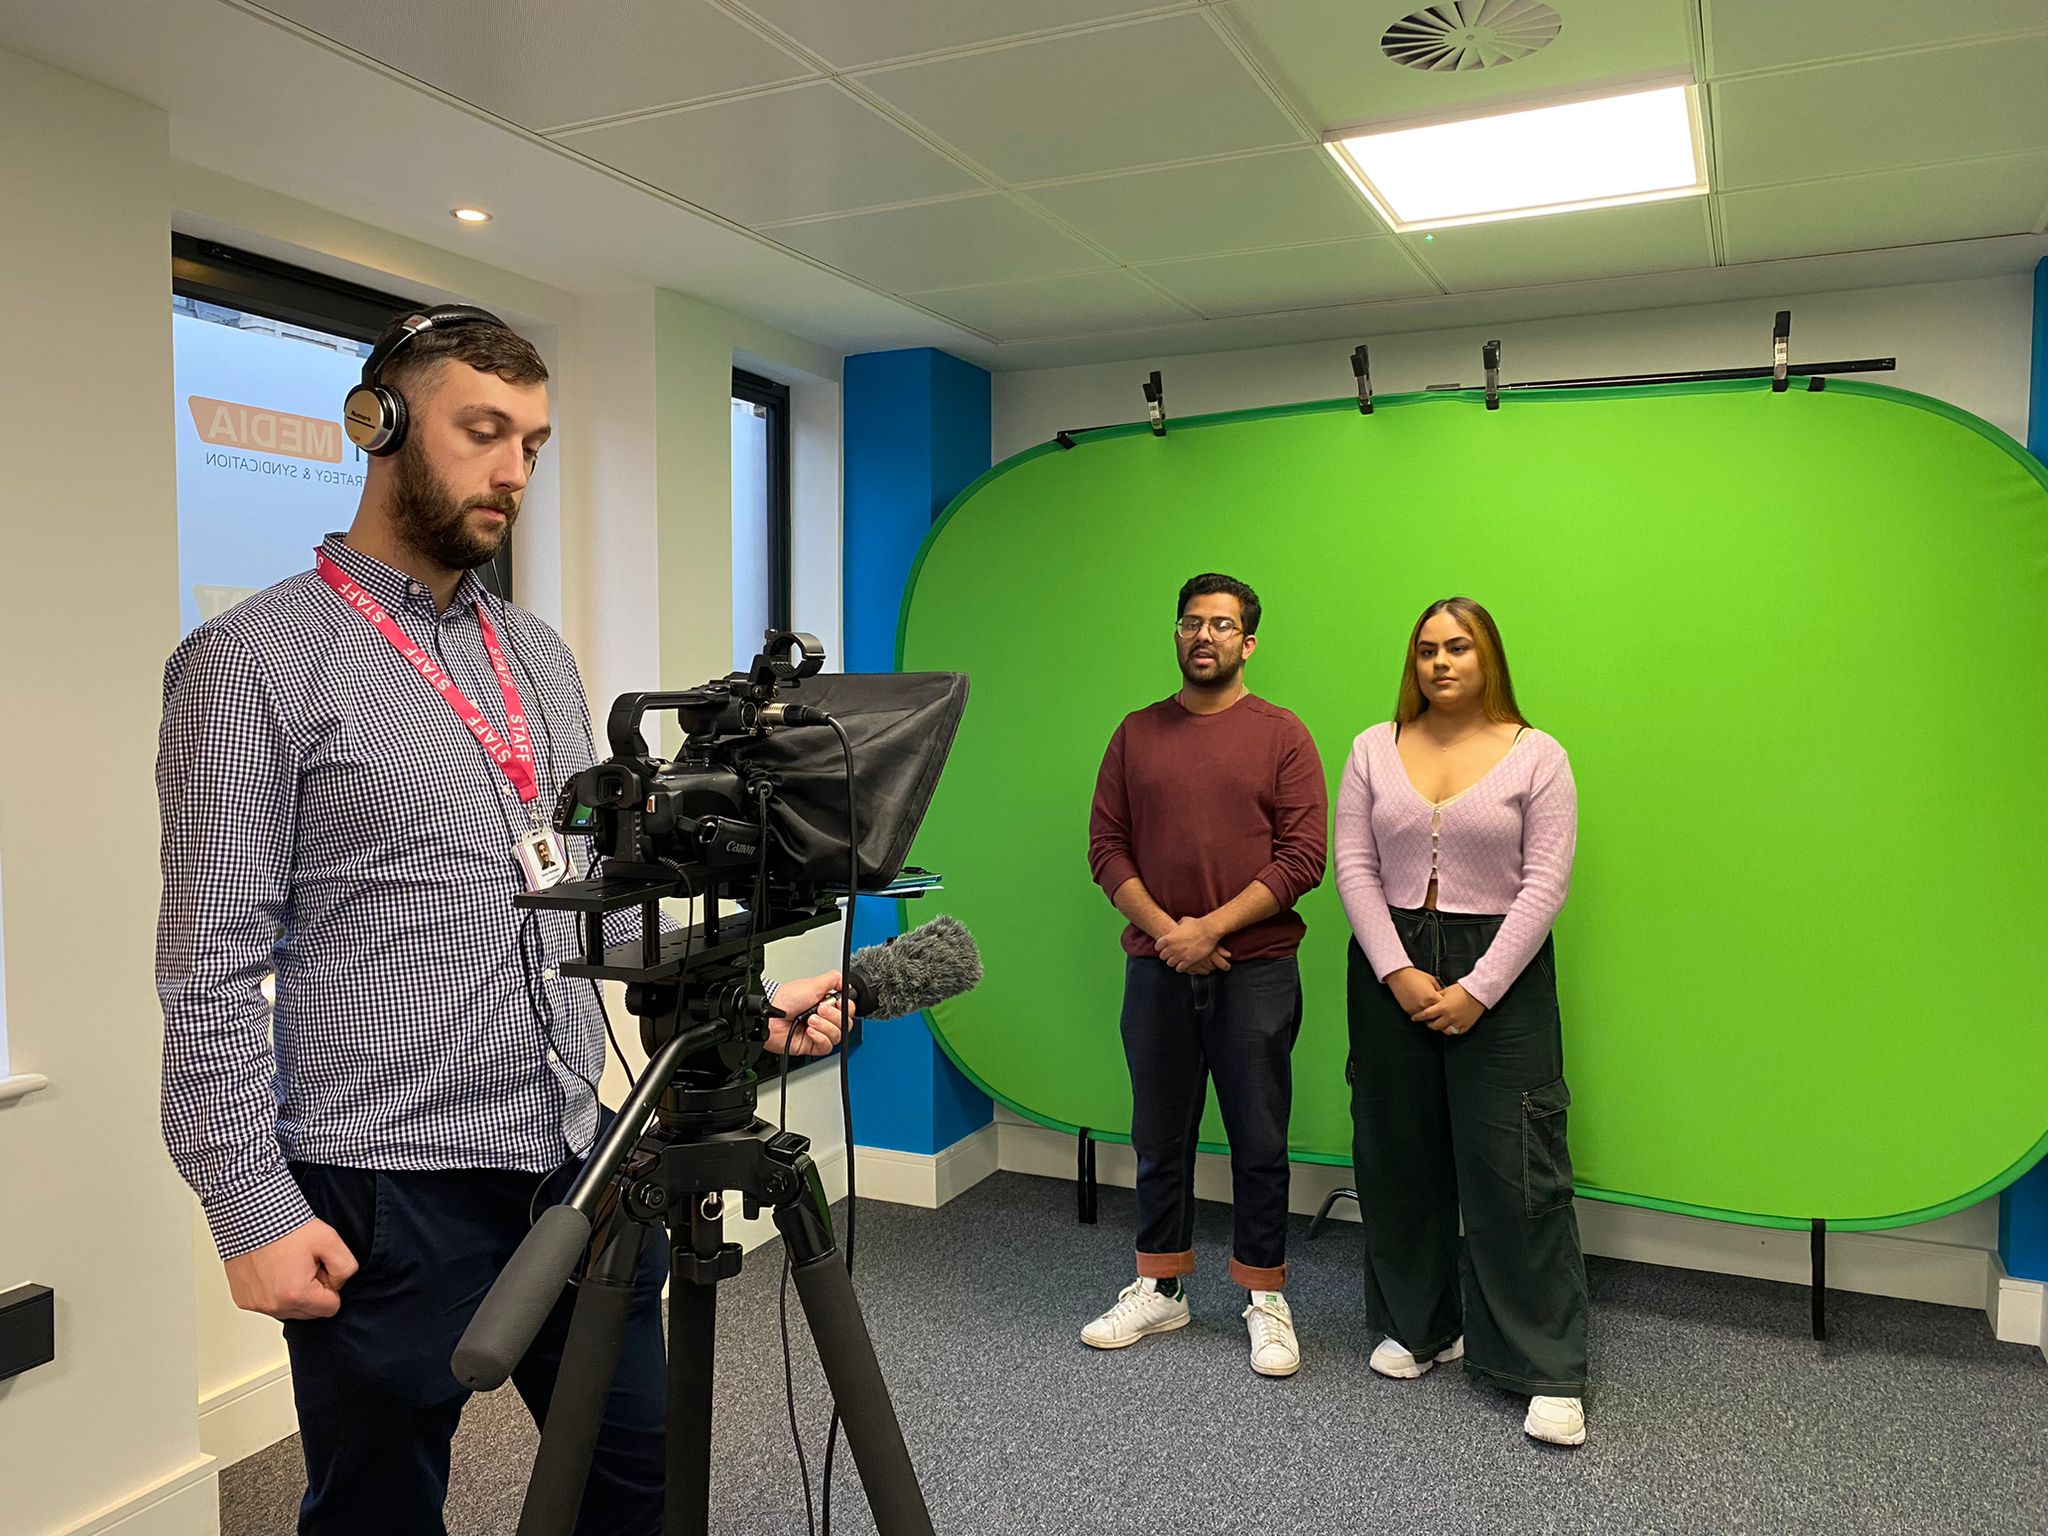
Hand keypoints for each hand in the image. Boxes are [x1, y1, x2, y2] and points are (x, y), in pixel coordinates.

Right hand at [224, 1218, 357, 1320]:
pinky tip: (272, 1270)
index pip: (331, 1308)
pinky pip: (268, 1305)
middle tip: (303, 1265)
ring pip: (289, 1310)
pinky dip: (273, 1292)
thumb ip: (346, 1267)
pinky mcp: (243, 1300)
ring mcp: (256, 1305)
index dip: (331, 1286)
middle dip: (312, 1291)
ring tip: (287, 1266)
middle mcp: (274, 1306)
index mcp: (297, 1295)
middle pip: (309, 1312)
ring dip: (292, 1293)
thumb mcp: (330, 1240)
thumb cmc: (286, 1227)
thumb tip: (339, 1284)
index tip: (320, 1269)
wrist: (252, 1217)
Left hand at [768, 971, 851, 1055]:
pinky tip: (809, 1031)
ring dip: (824, 1026)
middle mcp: (823, 1018)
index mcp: (825, 1003)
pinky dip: (819, 1038)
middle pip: (845, 1023)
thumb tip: (846, 982)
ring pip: (837, 1035)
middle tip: (819, 1010)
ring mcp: (818, 1032)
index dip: (845, 1008)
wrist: (771, 1017)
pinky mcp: (812, 1045)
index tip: (838, 1004)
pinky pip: (826, 1046)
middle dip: (833, 1016)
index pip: (847, 1009)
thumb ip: (833, 979)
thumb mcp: (812, 984)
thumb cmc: (785, 1000)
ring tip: (810, 1020)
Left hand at [1156, 916, 1229, 973]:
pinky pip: (1179, 968)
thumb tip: (1178, 924)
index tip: (1164, 948)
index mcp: (1169, 938)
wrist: (1208, 930)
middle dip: (1166, 955)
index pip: (1157, 947)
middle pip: (1162, 956)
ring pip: (1170, 963)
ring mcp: (1180, 955)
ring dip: (1173, 962)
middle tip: (1171, 955)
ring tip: (1177, 961)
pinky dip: (1180, 967)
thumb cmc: (1197, 924)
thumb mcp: (1184, 921)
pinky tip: (1183, 965)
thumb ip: (1178, 924)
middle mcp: (1172, 947)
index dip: (1161, 948)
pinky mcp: (1188, 960)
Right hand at [1386, 967, 1441, 1018]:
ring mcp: (1416, 1008)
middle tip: (1440, 1009)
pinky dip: (1421, 1013)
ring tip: (1430, 1009)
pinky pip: (1418, 1016)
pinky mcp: (1409, 1010)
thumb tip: (1444, 995)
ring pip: (1427, 1018)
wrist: (1399, 976)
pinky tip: (1421, 1007)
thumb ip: (1439, 989)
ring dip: (1429, 1015)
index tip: (1446, 1004)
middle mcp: (1424, 1004)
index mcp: (1432, 996)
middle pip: (1436, 1014)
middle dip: (1438, 1012)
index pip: (1444, 1007)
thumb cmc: (1415, 976)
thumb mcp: (1432, 979)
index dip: (1446, 1005)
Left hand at [1415, 982, 1484, 1036]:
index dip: (1418, 1017)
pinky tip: (1450, 1025)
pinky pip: (1456, 1032)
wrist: (1478, 992)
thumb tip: (1429, 1001)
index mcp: (1443, 1007)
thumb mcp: (1446, 991)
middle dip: (1429, 1024)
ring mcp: (1458, 1022)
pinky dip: (1451, 1029)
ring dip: (1440, 1028)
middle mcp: (1449, 1016)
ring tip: (1440, 1023)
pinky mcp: (1465, 1026)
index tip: (1414, 1018)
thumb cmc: (1462, 990)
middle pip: (1434, 1026)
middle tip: (1428, 1021)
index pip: (1426, 1015)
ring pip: (1444, 1031)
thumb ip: (1436, 997)